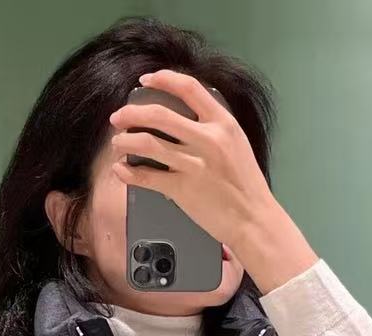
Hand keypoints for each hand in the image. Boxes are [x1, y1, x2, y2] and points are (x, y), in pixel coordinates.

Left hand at [107, 68, 273, 253]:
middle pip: (159, 113)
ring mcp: (194, 164)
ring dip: (125, 140)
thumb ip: (213, 128)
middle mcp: (208, 139)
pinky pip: (147, 176)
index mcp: (223, 123)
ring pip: (148, 142)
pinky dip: (129, 173)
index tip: (146, 80)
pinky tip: (121, 170)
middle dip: (131, 112)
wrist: (254, 219)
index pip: (189, 88)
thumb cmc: (246, 184)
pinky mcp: (183, 189)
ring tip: (118, 142)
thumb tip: (185, 119)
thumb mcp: (237, 144)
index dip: (163, 79)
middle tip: (118, 117)